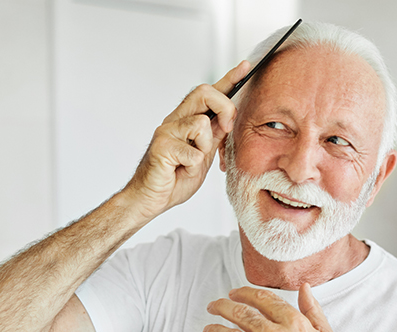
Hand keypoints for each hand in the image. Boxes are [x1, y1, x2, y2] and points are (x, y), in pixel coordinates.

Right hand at [123, 60, 251, 219]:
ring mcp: (166, 131)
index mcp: (187, 120)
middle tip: (226, 129)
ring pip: (201, 124)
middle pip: (205, 92)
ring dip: (204, 149)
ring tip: (190, 163)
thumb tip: (230, 118)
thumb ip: (215, 136)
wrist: (151, 199)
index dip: (229, 78)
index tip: (246, 66)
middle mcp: (175, 120)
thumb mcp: (204, 155)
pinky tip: (180, 171)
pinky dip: (192, 167)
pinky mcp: (161, 146)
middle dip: (224, 108)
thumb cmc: (174, 178)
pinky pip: (193, 152)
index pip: (210, 93)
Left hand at [202, 285, 362, 331]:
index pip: (263, 299)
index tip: (234, 293)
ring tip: (209, 329)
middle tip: (214, 307)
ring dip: (216, 330)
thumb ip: (312, 310)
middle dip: (223, 307)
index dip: (244, 293)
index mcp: (295, 324)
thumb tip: (304, 288)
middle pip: (242, 315)